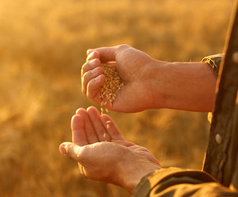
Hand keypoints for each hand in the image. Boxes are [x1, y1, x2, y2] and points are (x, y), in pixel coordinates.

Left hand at [59, 106, 160, 192]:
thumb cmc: (109, 162)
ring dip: (96, 122)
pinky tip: (104, 116)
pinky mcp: (123, 149)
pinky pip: (113, 135)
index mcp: (88, 163)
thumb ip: (74, 150)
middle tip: (82, 109)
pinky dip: (108, 126)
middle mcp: (99, 159)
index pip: (79, 142)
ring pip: (101, 134)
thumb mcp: (86, 155)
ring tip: (92, 109)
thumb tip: (61, 147)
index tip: (76, 115)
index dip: (77, 128)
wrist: (136, 168)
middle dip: (86, 123)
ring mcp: (112, 153)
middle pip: (90, 137)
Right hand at [81, 45, 216, 112]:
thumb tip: (88, 52)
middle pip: (86, 76)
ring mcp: (107, 93)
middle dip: (87, 68)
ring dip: (87, 76)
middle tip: (97, 63)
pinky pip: (90, 95)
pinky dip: (91, 85)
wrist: (152, 80)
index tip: (96, 56)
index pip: (92, 67)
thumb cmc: (139, 64)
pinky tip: (101, 78)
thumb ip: (103, 52)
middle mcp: (108, 82)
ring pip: (85, 86)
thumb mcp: (120, 52)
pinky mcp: (108, 102)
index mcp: (112, 70)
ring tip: (100, 70)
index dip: (90, 61)